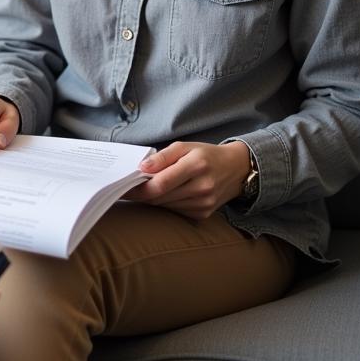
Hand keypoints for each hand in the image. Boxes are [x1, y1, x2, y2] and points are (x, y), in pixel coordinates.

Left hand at [123, 141, 250, 219]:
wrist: (236, 170)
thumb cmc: (206, 155)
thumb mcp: (185, 146)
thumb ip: (163, 156)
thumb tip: (142, 167)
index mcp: (196, 166)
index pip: (160, 183)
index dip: (139, 187)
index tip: (123, 186)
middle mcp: (202, 187)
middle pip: (161, 197)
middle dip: (140, 193)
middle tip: (125, 188)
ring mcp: (204, 204)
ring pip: (166, 205)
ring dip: (151, 199)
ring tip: (143, 189)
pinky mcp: (204, 214)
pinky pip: (176, 211)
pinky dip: (165, 203)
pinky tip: (163, 194)